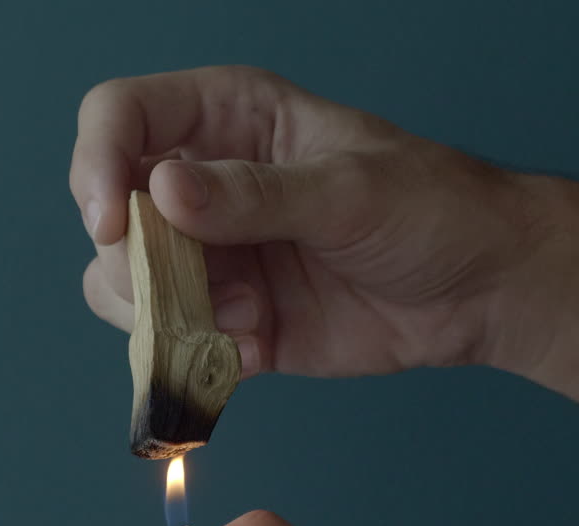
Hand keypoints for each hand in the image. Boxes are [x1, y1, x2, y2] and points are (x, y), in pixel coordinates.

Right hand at [70, 66, 538, 377]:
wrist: (480, 290)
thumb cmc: (432, 208)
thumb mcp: (349, 191)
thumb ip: (256, 195)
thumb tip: (163, 192)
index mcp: (229, 118)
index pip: (119, 117)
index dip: (97, 164)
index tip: (111, 222)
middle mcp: (205, 182)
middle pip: (109, 212)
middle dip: (138, 262)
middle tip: (204, 290)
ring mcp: (213, 254)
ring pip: (124, 284)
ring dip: (167, 314)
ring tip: (248, 322)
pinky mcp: (228, 317)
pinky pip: (169, 340)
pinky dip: (195, 355)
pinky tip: (259, 350)